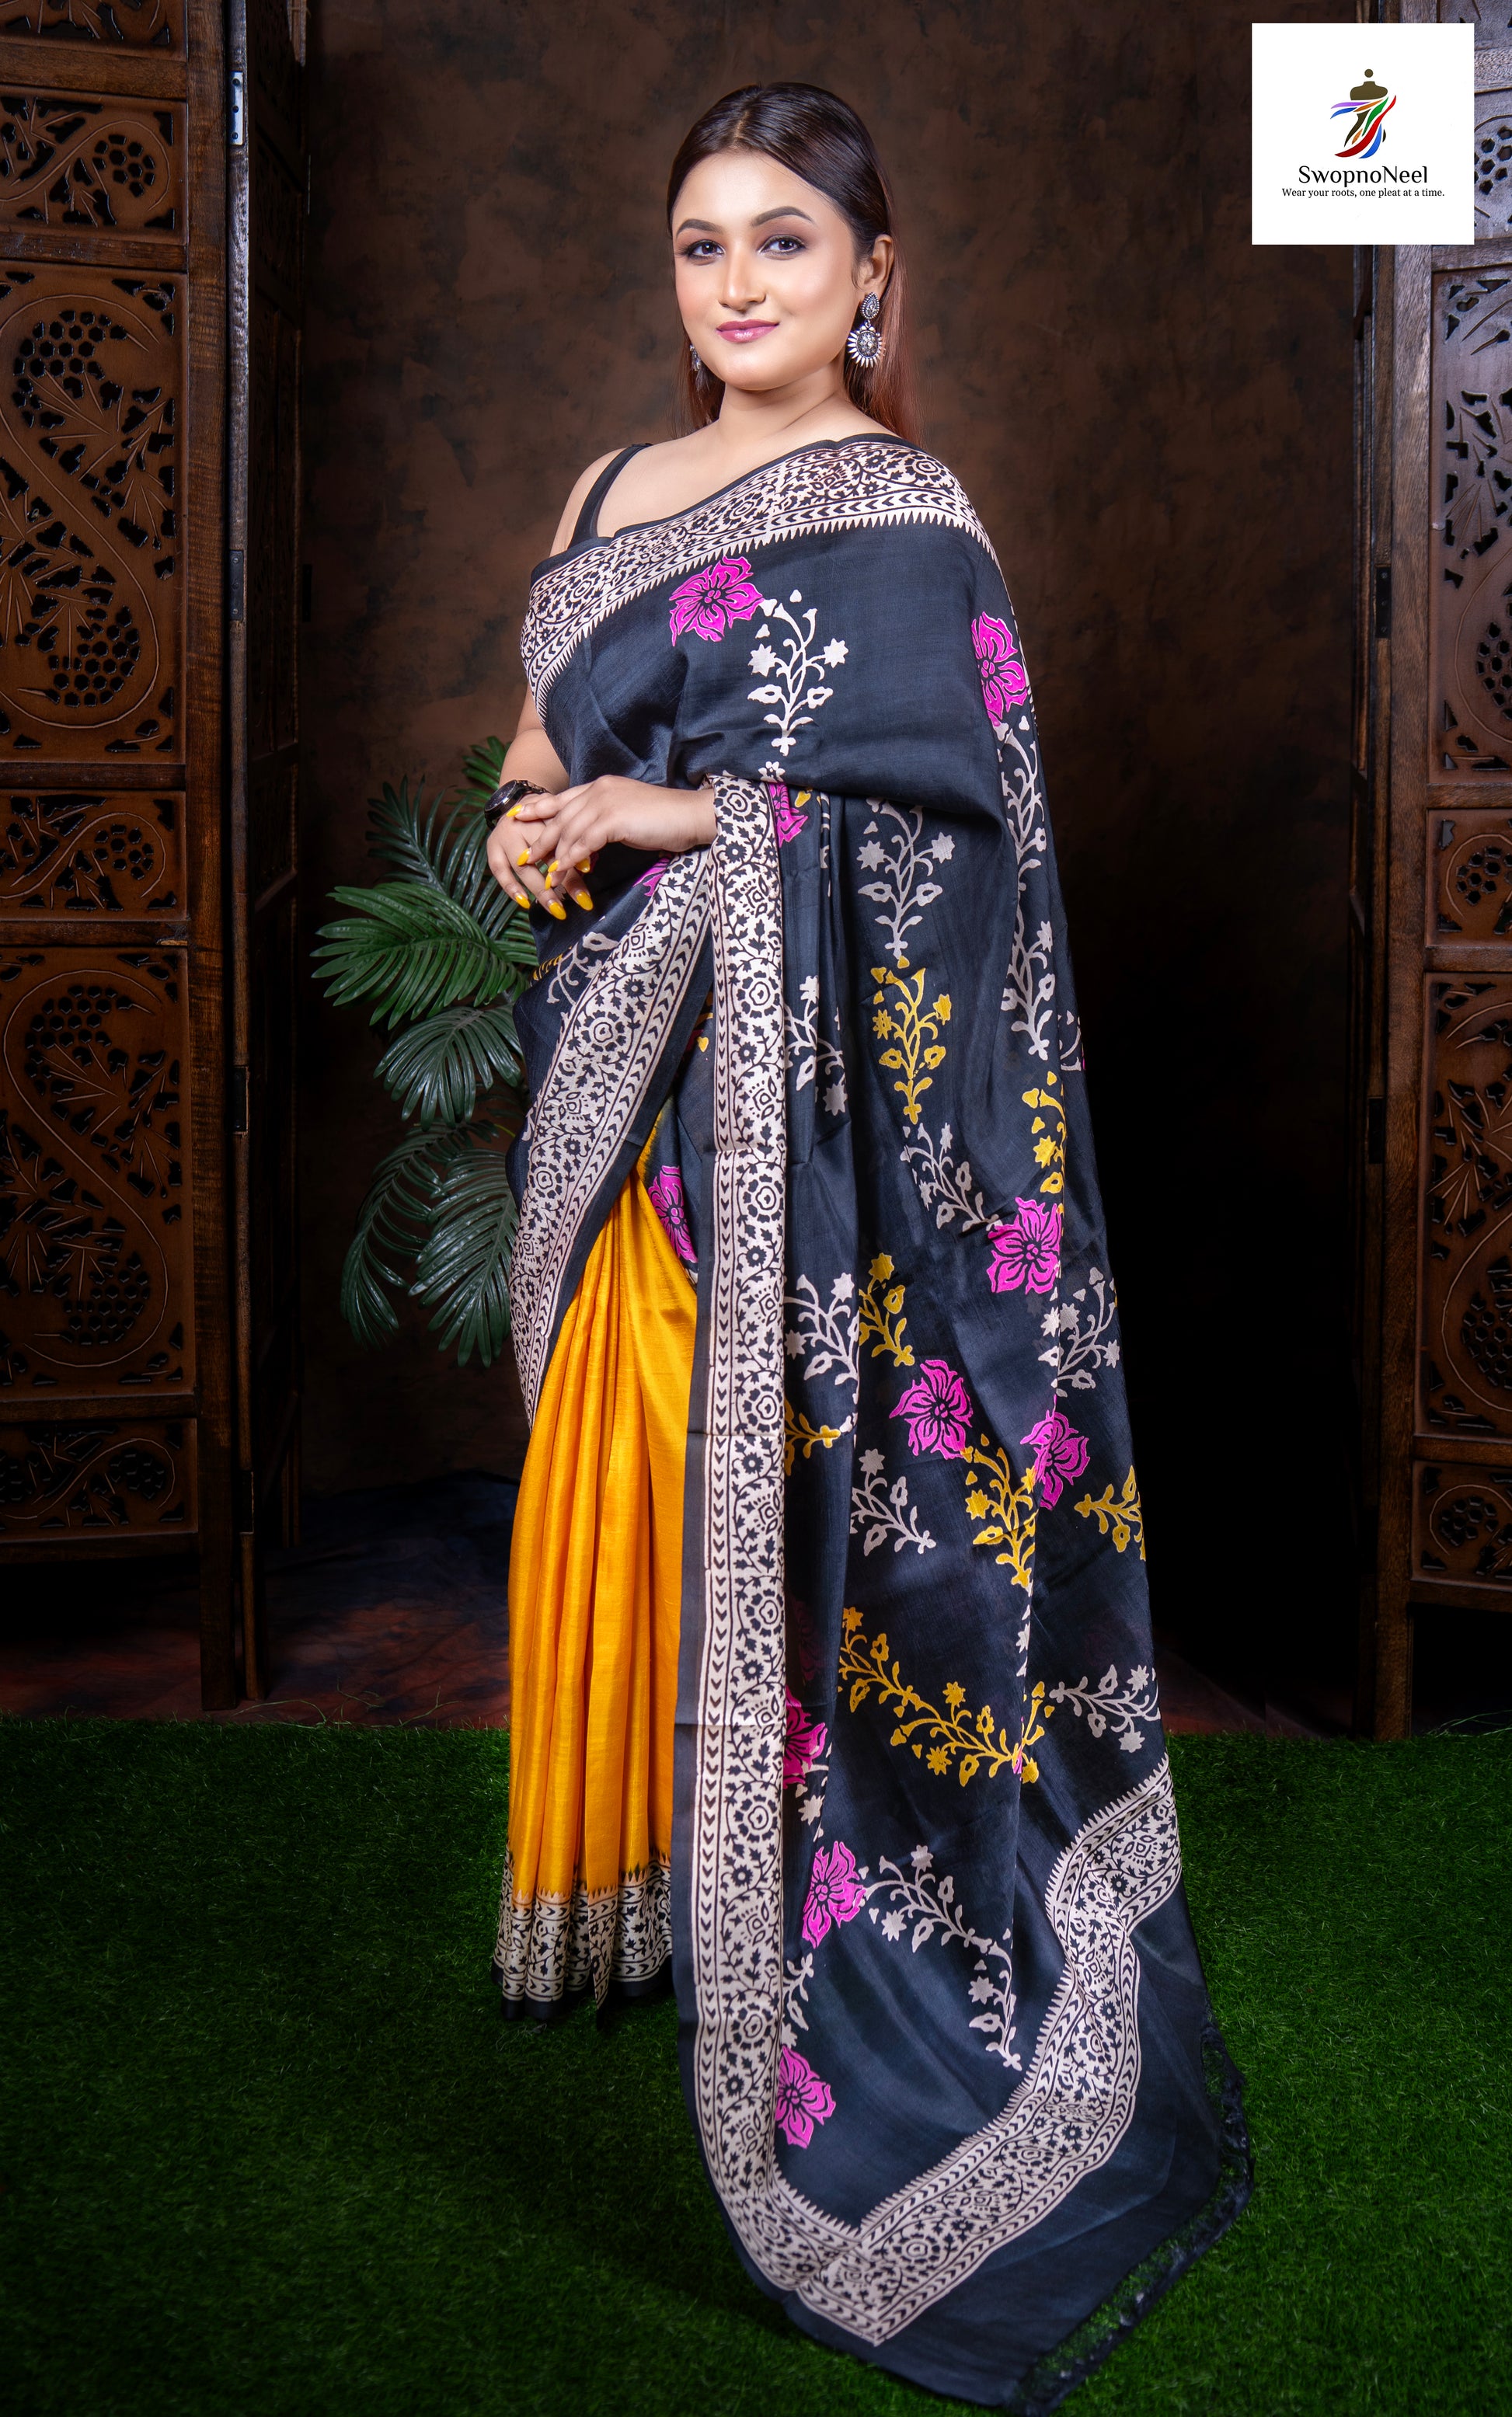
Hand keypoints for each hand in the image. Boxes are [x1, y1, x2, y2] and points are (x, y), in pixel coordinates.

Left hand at [486, 776, 716, 917]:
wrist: (691, 816)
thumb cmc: (665, 820)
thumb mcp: (628, 819)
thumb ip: (605, 824)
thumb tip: (589, 844)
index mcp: (602, 786)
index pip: (564, 797)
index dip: (540, 808)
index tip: (521, 817)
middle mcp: (599, 789)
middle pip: (561, 815)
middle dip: (541, 837)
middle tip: (525, 856)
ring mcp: (605, 802)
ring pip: (569, 830)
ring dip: (555, 856)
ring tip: (545, 876)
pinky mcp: (613, 819)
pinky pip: (583, 843)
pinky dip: (570, 860)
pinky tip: (562, 873)